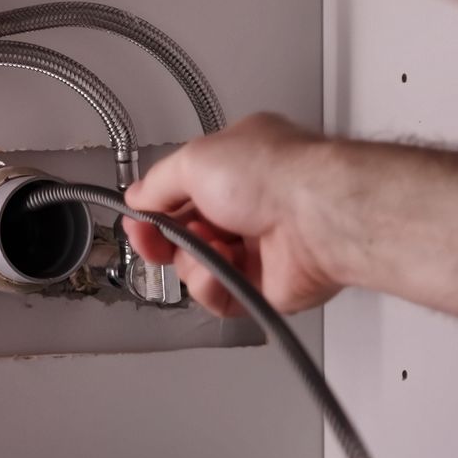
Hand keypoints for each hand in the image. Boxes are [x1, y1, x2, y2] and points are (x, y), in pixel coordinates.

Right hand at [123, 113, 351, 316]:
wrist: (320, 215)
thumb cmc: (276, 175)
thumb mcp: (195, 159)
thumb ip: (159, 183)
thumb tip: (138, 197)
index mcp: (236, 167)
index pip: (182, 193)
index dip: (155, 209)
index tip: (138, 219)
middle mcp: (248, 207)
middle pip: (186, 235)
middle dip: (163, 240)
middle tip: (152, 242)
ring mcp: (258, 249)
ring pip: (199, 269)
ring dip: (192, 261)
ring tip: (209, 246)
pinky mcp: (266, 287)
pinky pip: (221, 298)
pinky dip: (212, 288)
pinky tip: (220, 271)